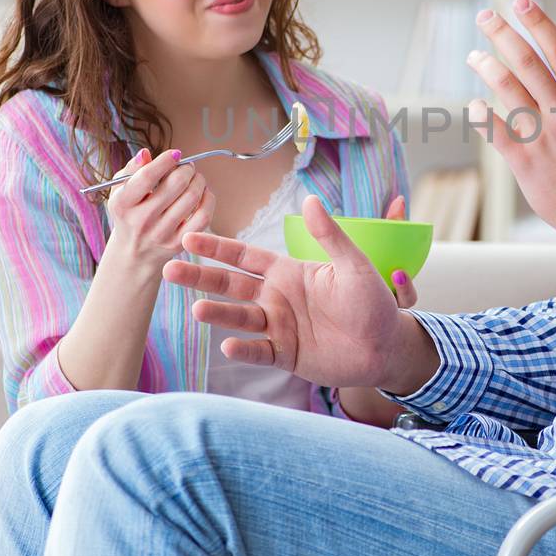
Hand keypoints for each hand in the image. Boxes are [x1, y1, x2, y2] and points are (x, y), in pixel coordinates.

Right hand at [103, 147, 214, 275]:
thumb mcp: (120, 191)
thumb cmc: (129, 214)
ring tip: (195, 178)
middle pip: (175, 184)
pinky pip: (203, 216)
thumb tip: (145, 153)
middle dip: (186, 169)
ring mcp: (161, 233)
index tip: (175, 153)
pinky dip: (208, 199)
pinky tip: (202, 193)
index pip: (147, 177)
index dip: (165, 161)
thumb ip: (131, 170)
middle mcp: (141, 220)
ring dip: (198, 181)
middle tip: (187, 167)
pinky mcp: (179, 243)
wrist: (134, 253)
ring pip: (191, 197)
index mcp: (123, 203)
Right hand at [164, 194, 435, 392]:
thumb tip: (310, 199)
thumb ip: (329, 235)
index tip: (188, 236)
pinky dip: (244, 349)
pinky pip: (260, 351)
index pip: (244, 256)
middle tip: (169, 269)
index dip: (217, 247)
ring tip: (197, 310)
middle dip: (201, 277)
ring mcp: (278, 328)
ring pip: (240, 318)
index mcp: (288, 272)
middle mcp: (276, 298)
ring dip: (219, 314)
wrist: (387, 347)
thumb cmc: (373, 303)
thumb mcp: (353, 265)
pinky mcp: (285, 355)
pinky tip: (228, 344)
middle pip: (230, 285)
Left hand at [466, 0, 555, 264]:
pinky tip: (475, 104)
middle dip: (501, 34)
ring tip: (473, 55)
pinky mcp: (523, 160)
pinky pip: (494, 130)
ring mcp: (541, 136)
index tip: (520, 3)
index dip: (538, 23)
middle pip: (525, 62)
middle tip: (484, 16)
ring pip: (505, 90)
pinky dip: (481, 113)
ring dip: (486, 67)